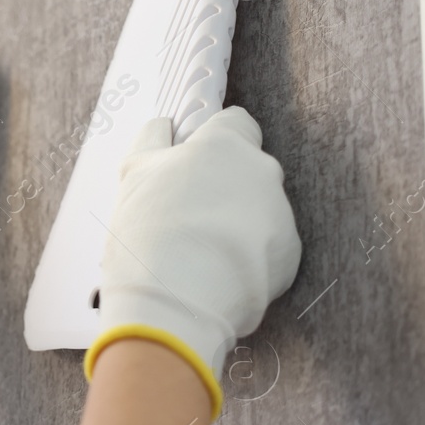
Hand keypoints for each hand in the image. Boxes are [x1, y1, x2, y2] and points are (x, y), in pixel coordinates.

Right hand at [85, 107, 300, 418]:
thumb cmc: (150, 231)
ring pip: (262, 211)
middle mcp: (262, 170)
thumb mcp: (135, 173)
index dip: (215, 143)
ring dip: (239, 225)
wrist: (177, 300)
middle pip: (249, 169)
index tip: (196, 165)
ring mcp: (281, 212)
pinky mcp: (290, 254)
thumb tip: (163, 127)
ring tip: (203, 255)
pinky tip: (221, 276)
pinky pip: (271, 249)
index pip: (236, 123)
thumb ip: (153, 142)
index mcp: (225, 143)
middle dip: (227, 188)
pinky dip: (251, 259)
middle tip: (190, 217)